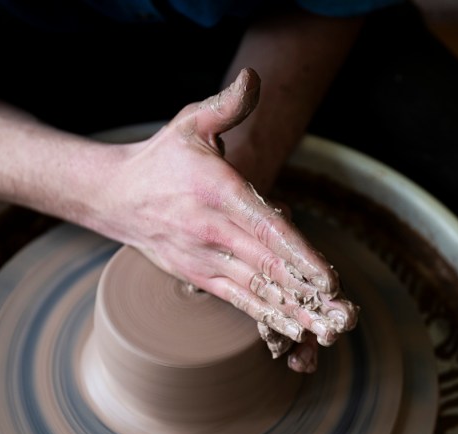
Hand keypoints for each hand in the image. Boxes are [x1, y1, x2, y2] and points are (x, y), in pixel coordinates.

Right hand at [89, 68, 358, 369]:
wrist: (114, 196)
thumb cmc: (162, 159)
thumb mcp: (190, 123)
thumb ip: (226, 106)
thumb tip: (253, 78)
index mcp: (216, 192)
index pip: (264, 225)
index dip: (299, 253)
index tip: (328, 277)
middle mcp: (211, 231)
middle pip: (268, 267)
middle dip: (308, 293)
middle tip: (342, 316)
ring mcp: (204, 259)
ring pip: (257, 290)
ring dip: (295, 312)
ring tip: (327, 332)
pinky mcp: (200, 276)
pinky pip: (239, 299)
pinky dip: (268, 316)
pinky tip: (296, 332)